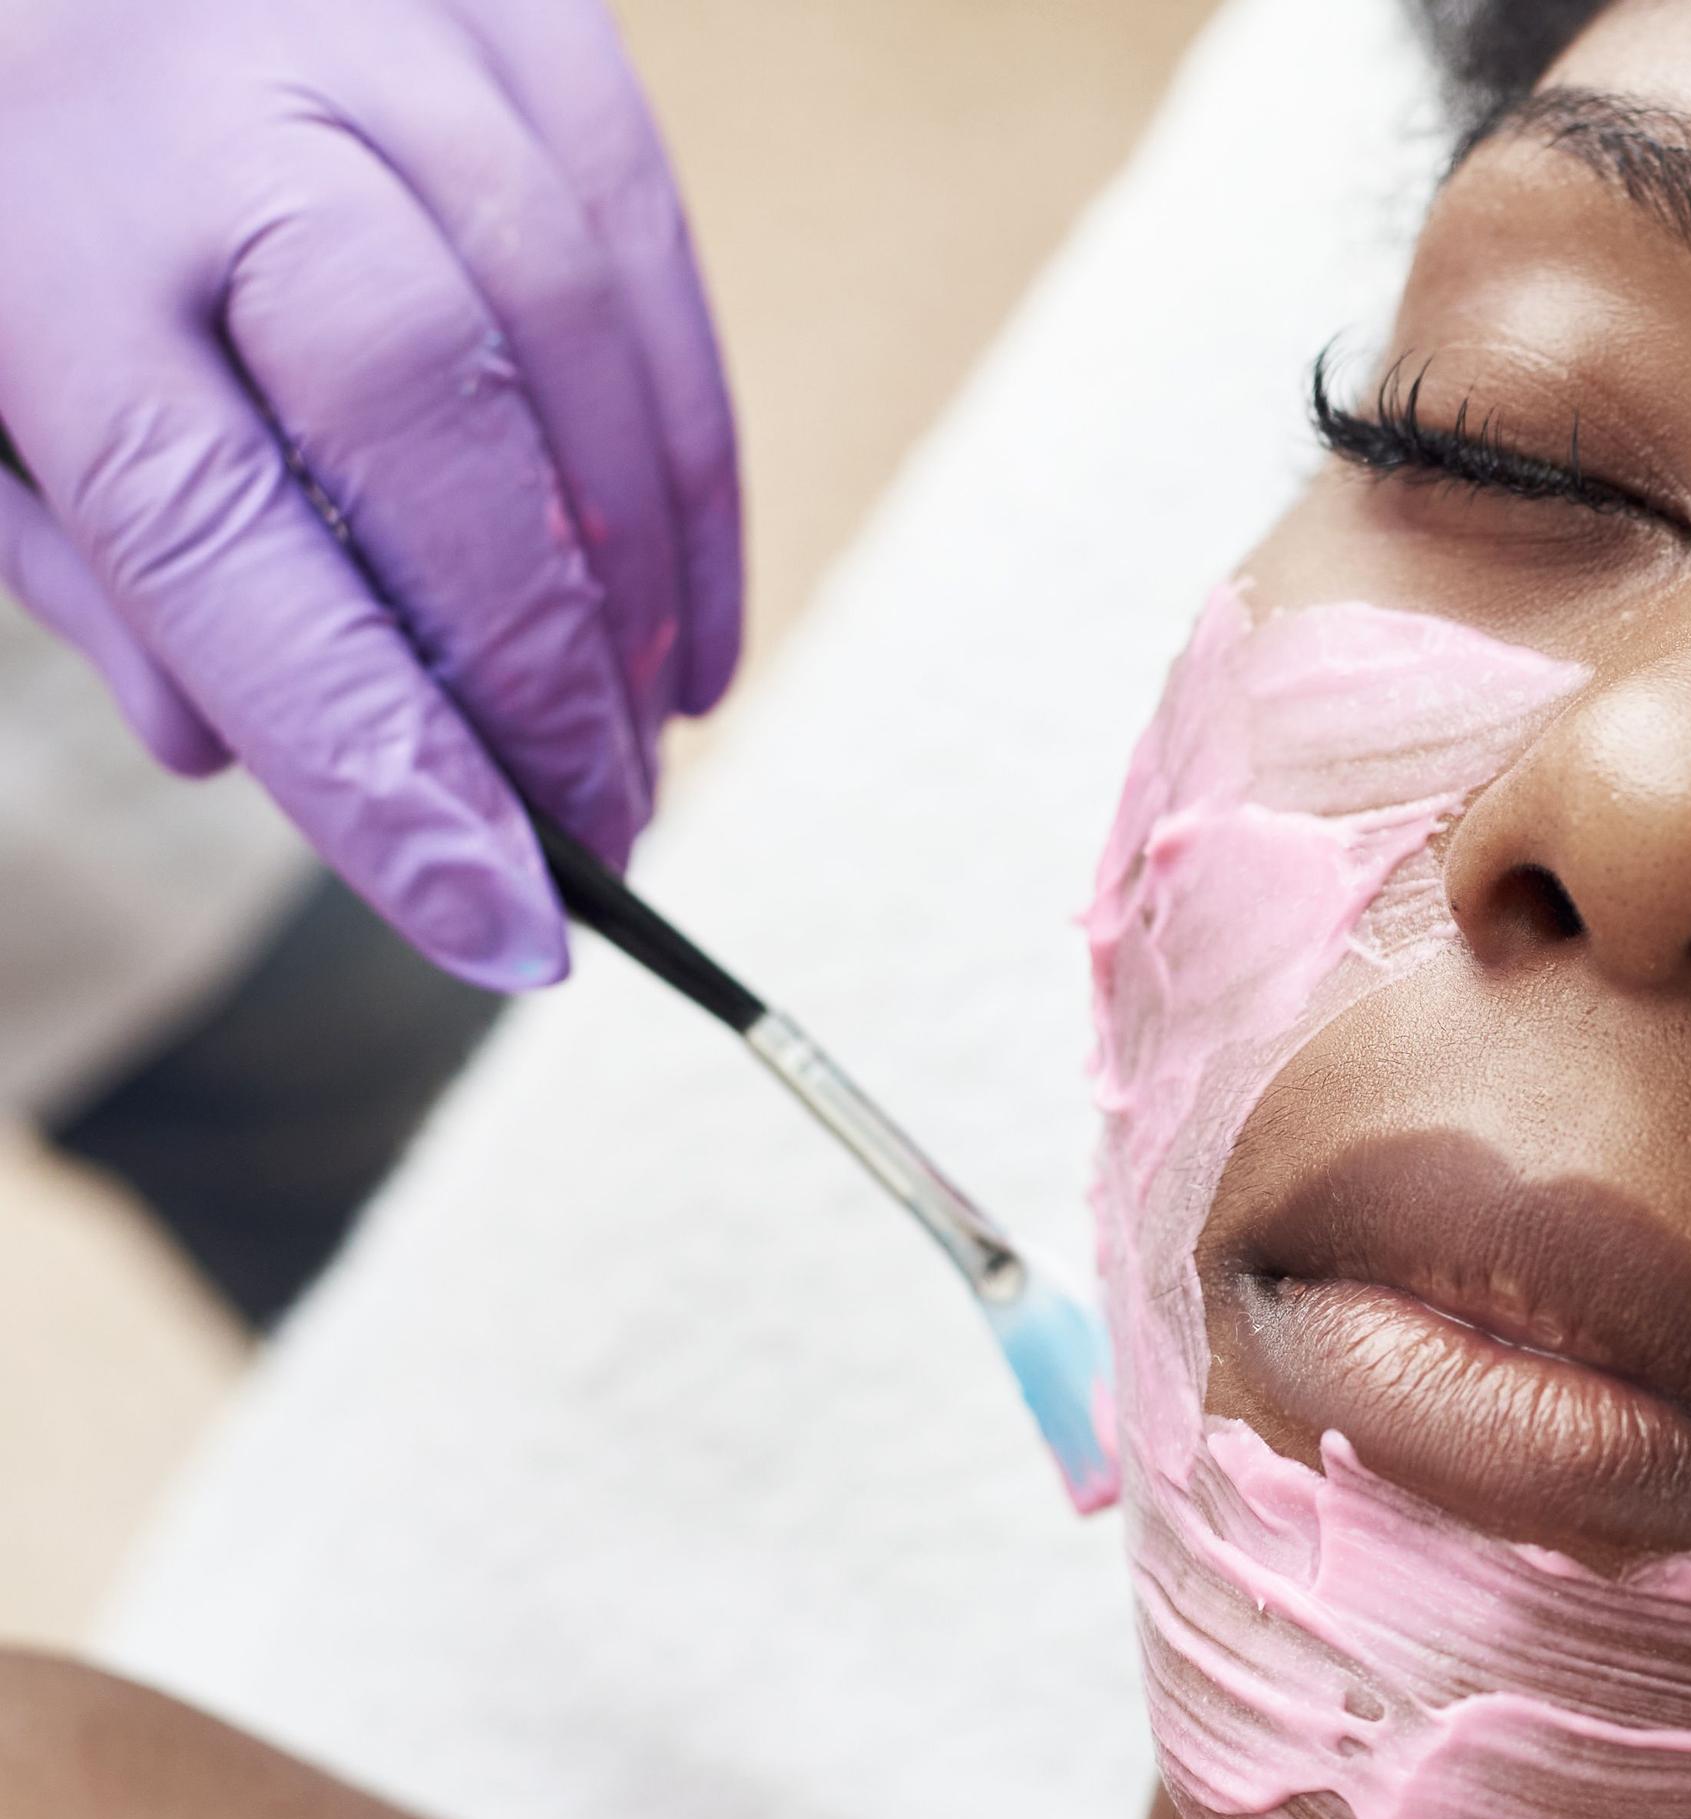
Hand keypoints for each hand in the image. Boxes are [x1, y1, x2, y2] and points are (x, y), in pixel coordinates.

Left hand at [0, 0, 743, 988]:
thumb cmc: (17, 193)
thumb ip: (92, 563)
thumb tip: (250, 750)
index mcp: (29, 234)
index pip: (217, 537)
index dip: (381, 754)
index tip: (506, 923)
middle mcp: (211, 102)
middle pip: (431, 408)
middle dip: (543, 661)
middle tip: (601, 835)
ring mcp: (387, 25)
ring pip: (575, 328)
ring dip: (641, 583)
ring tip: (642, 748)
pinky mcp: (527, 5)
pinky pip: (654, 255)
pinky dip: (692, 467)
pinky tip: (686, 621)